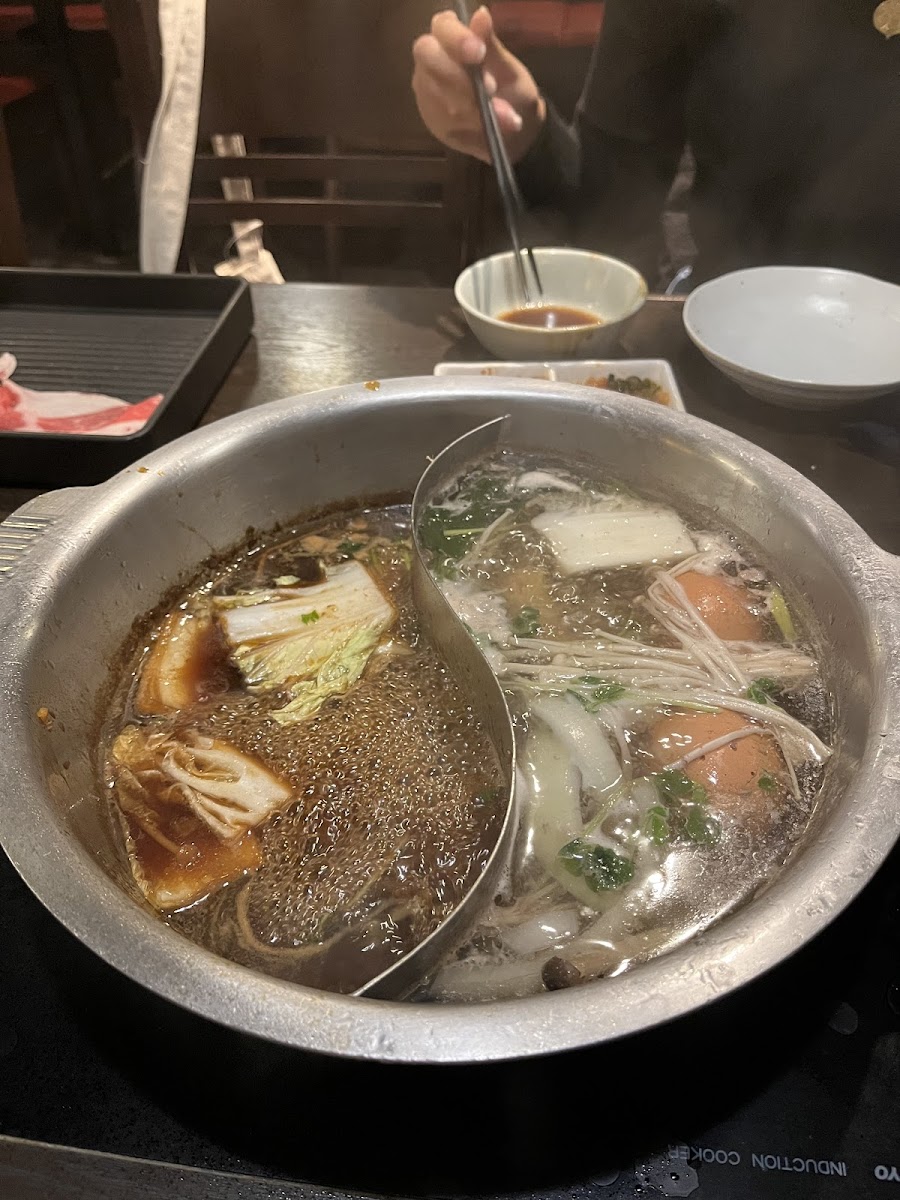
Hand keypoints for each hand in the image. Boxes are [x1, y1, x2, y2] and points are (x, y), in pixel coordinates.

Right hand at [412, 6, 545, 163]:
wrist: (515, 131)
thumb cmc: (510, 91)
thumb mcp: (508, 70)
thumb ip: (492, 47)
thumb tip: (481, 15)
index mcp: (451, 38)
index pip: (442, 27)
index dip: (457, 38)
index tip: (479, 53)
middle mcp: (431, 61)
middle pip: (428, 57)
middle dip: (458, 75)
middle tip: (489, 90)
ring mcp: (426, 90)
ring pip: (436, 94)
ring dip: (470, 107)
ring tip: (501, 115)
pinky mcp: (430, 119)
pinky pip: (443, 121)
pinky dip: (469, 126)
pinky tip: (486, 127)